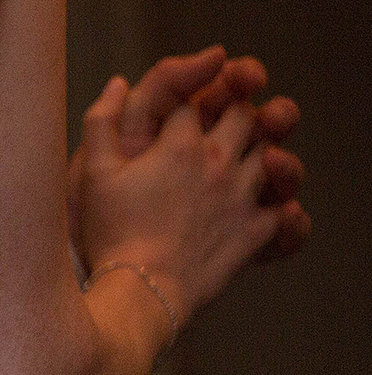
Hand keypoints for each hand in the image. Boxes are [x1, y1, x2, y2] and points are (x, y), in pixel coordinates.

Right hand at [70, 46, 309, 265]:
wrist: (141, 291)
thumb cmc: (111, 235)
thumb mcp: (91, 175)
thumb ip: (101, 122)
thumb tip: (118, 82)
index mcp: (179, 144)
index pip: (192, 102)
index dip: (184, 103)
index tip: (175, 117)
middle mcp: (219, 161)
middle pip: (244, 115)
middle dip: (233, 115)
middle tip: (218, 130)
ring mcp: (243, 194)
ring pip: (270, 153)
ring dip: (257, 153)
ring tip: (238, 167)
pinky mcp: (258, 229)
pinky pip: (284, 206)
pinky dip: (276, 205)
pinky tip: (257, 209)